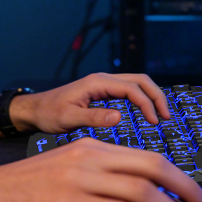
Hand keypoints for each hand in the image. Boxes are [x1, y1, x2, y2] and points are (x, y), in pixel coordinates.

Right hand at [0, 138, 201, 201]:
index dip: (178, 175)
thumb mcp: (60, 175)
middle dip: (187, 189)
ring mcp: (81, 177)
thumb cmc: (12, 192)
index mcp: (88, 147)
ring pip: (144, 190)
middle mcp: (89, 156)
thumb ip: (93, 181)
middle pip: (154, 166)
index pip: (146, 155)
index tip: (194, 193)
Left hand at [10, 73, 170, 134]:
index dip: (147, 104)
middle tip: (166, 117)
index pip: (132, 88)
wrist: (35, 110)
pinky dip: (141, 99)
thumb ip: (94, 118)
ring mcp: (103, 84)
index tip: (155, 121)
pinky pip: (128, 90)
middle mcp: (103, 79)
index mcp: (97, 83)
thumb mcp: (69, 119)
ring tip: (160, 115)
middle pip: (140, 80)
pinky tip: (145, 112)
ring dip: (151, 96)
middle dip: (156, 96)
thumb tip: (119, 117)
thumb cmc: (49, 114)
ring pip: (136, 83)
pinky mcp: (102, 91)